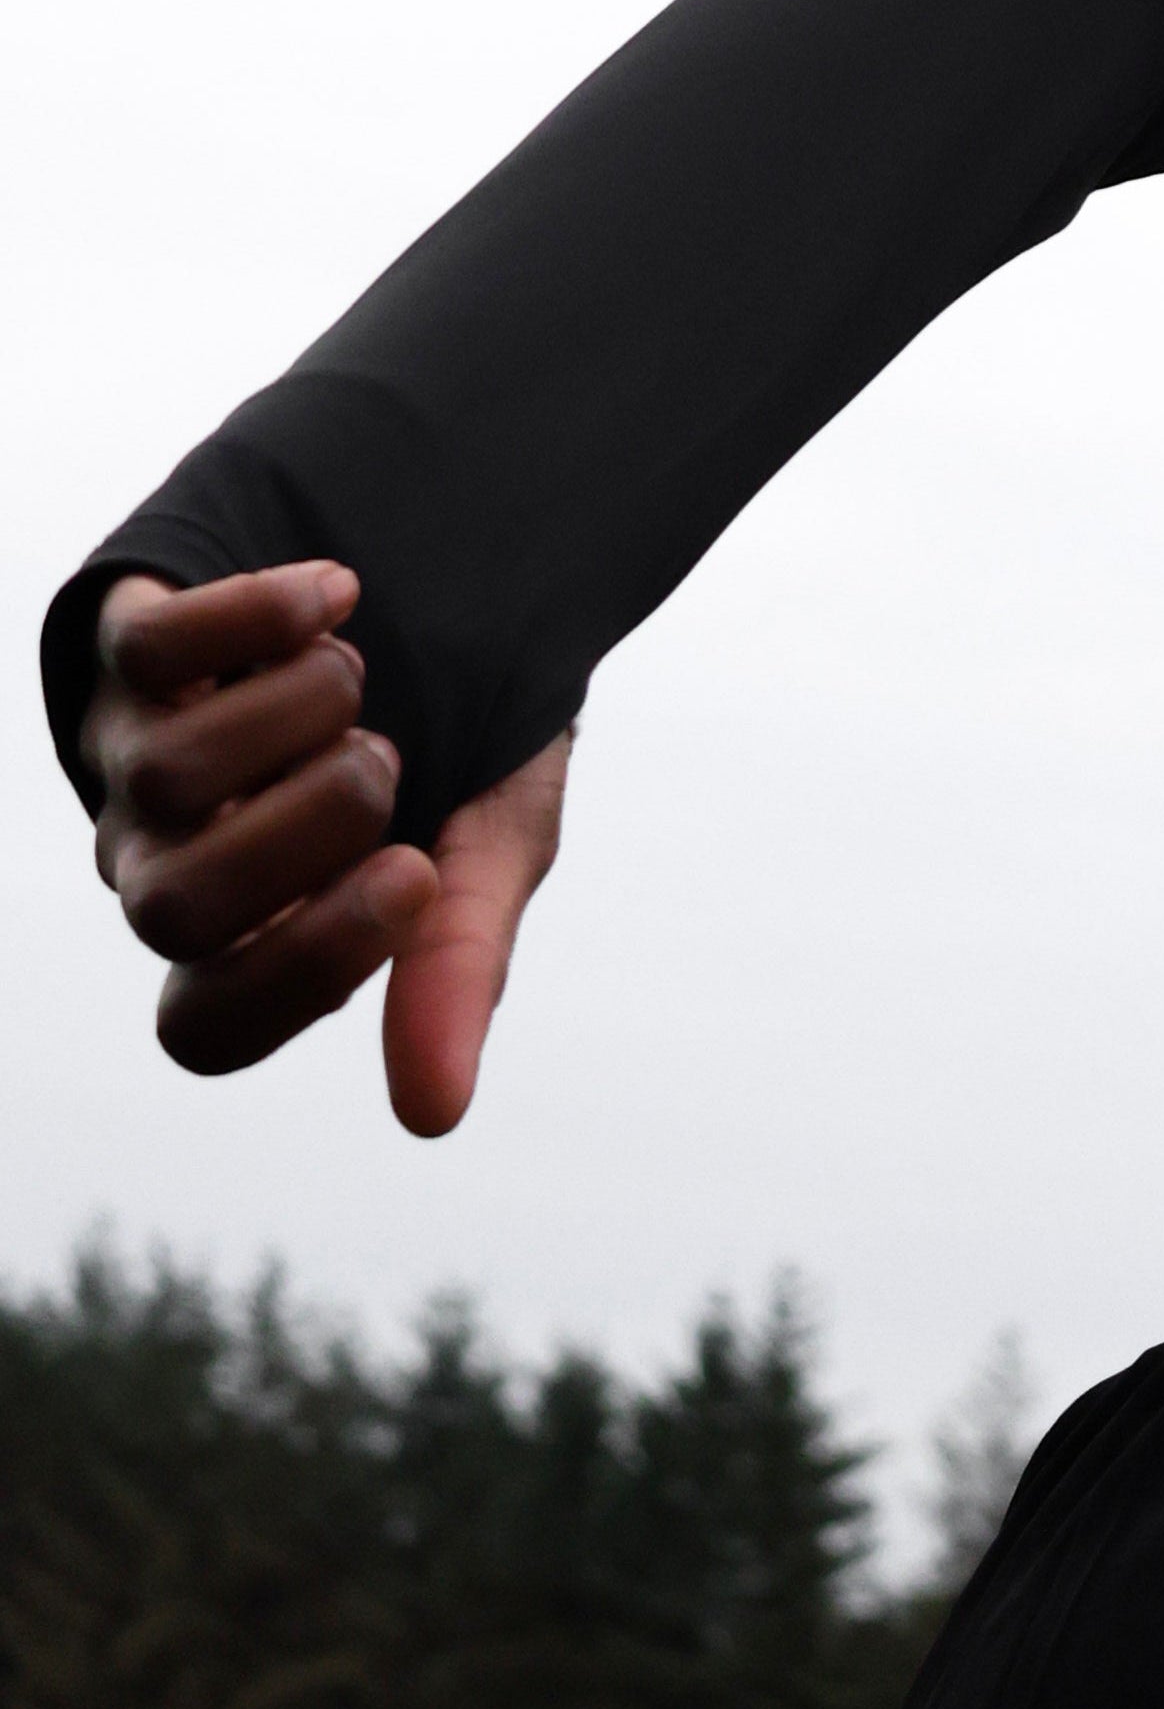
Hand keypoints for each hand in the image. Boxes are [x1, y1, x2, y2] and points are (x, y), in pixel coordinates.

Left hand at [83, 565, 569, 1135]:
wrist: (440, 591)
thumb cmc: (458, 747)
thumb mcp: (488, 846)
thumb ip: (457, 965)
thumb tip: (434, 1117)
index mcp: (250, 937)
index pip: (206, 1028)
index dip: (305, 969)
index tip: (418, 873)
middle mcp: (168, 860)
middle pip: (172, 908)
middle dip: (312, 827)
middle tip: (388, 764)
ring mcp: (133, 751)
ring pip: (165, 776)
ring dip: (303, 715)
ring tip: (360, 675)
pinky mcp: (129, 642)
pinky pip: (160, 647)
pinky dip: (261, 617)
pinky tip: (338, 594)